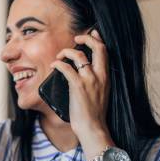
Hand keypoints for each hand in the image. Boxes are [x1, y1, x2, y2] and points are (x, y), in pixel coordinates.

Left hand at [52, 30, 111, 149]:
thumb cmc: (93, 113)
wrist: (92, 127)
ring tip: (59, 56)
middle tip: (76, 39)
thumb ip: (95, 81)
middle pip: (98, 48)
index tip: (91, 34)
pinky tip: (53, 66)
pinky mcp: (78, 86)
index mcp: (106, 77)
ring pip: (79, 56)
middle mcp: (100, 75)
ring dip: (66, 52)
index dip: (98, 39)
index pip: (105, 52)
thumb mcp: (100, 93)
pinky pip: (66, 68)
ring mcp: (89, 80)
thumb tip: (82, 74)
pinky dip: (58, 64)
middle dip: (86, 39)